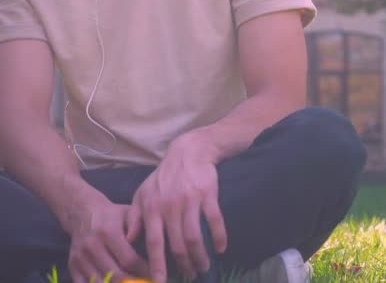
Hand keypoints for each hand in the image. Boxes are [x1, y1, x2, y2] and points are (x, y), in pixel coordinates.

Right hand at [68, 199, 149, 282]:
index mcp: (108, 232)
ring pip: (101, 282)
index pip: (129, 260)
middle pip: (116, 275)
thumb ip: (138, 225)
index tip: (155, 275)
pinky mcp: (72, 266)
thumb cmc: (113, 215)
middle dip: (133, 282)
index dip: (143, 271)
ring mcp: (80, 258)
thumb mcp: (129, 212)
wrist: (83, 212)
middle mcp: (92, 246)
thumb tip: (148, 245)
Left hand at [127, 133, 227, 281]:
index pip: (154, 243)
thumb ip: (134, 218)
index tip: (160, 282)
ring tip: (204, 266)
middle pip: (177, 245)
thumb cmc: (163, 177)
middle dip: (184, 265)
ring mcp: (189, 201)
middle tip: (190, 276)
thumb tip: (128, 241)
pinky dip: (219, 237)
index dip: (157, 265)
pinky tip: (221, 248)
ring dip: (201, 256)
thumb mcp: (142, 194)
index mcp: (152, 209)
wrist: (188, 152)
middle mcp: (169, 207)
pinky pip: (214, 220)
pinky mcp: (208, 195)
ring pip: (195, 237)